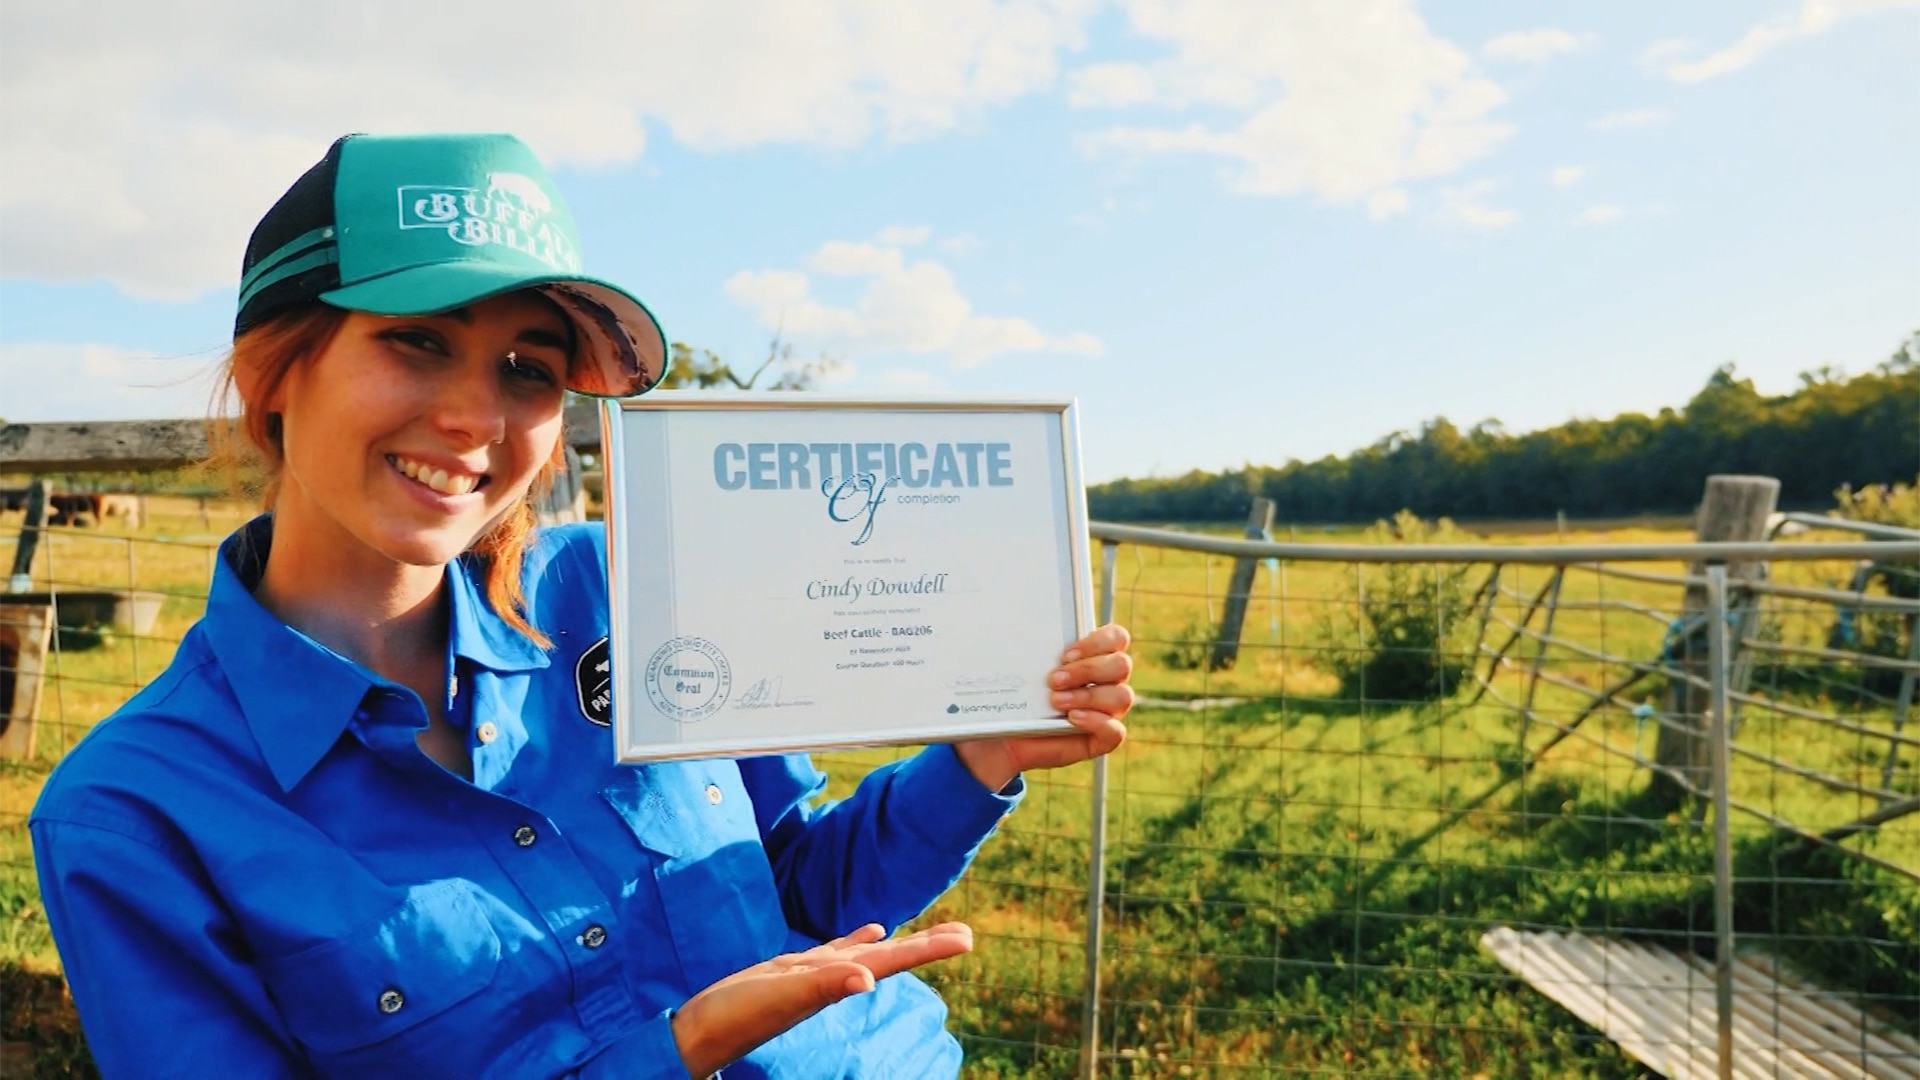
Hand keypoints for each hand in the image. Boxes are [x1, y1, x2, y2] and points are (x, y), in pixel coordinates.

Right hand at [670, 922, 973, 1075]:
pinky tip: (875, 931)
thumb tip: (867, 979)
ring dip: (901, 943)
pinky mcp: (795, 972)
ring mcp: (816, 976)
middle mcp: (835, 980)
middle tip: (966, 935)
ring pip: (869, 954)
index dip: (930, 948)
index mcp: (839, 982)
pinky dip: (857, 940)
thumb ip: (825, 986)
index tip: (966, 939)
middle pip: (892, 957)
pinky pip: (836, 951)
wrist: (702, 1033)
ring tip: (935, 934)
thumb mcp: (784, 996)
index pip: (895, 960)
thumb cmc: (739, 1016)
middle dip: (928, 944)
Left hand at [953, 623, 1134, 791]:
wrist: (1000, 736)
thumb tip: (1015, 620)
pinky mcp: (1100, 739)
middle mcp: (1106, 682)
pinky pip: (1115, 732)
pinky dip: (1096, 722)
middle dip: (1088, 669)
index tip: (1065, 653)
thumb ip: (1029, 646)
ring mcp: (1106, 711)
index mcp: (1093, 657)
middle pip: (1121, 665)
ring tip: (1055, 701)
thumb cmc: (1014, 696)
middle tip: (1053, 679)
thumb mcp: (1019, 668)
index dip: (1098, 642)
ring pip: (1122, 696)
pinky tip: (1072, 719)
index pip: (1116, 638)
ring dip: (1087, 696)